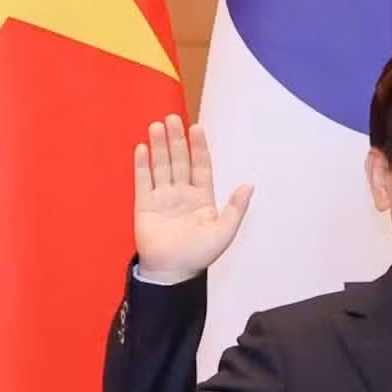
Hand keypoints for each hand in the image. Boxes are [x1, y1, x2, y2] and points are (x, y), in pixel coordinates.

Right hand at [133, 114, 252, 280]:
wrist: (173, 272)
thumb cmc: (199, 254)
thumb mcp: (225, 231)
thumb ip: (236, 208)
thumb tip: (249, 186)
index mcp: (202, 198)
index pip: (201, 167)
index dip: (199, 148)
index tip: (197, 128)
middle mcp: (182, 194)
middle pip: (179, 161)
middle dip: (176, 140)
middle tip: (173, 119)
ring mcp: (162, 198)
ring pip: (161, 166)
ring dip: (159, 147)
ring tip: (157, 126)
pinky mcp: (144, 205)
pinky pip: (143, 181)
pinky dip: (142, 165)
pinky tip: (143, 148)